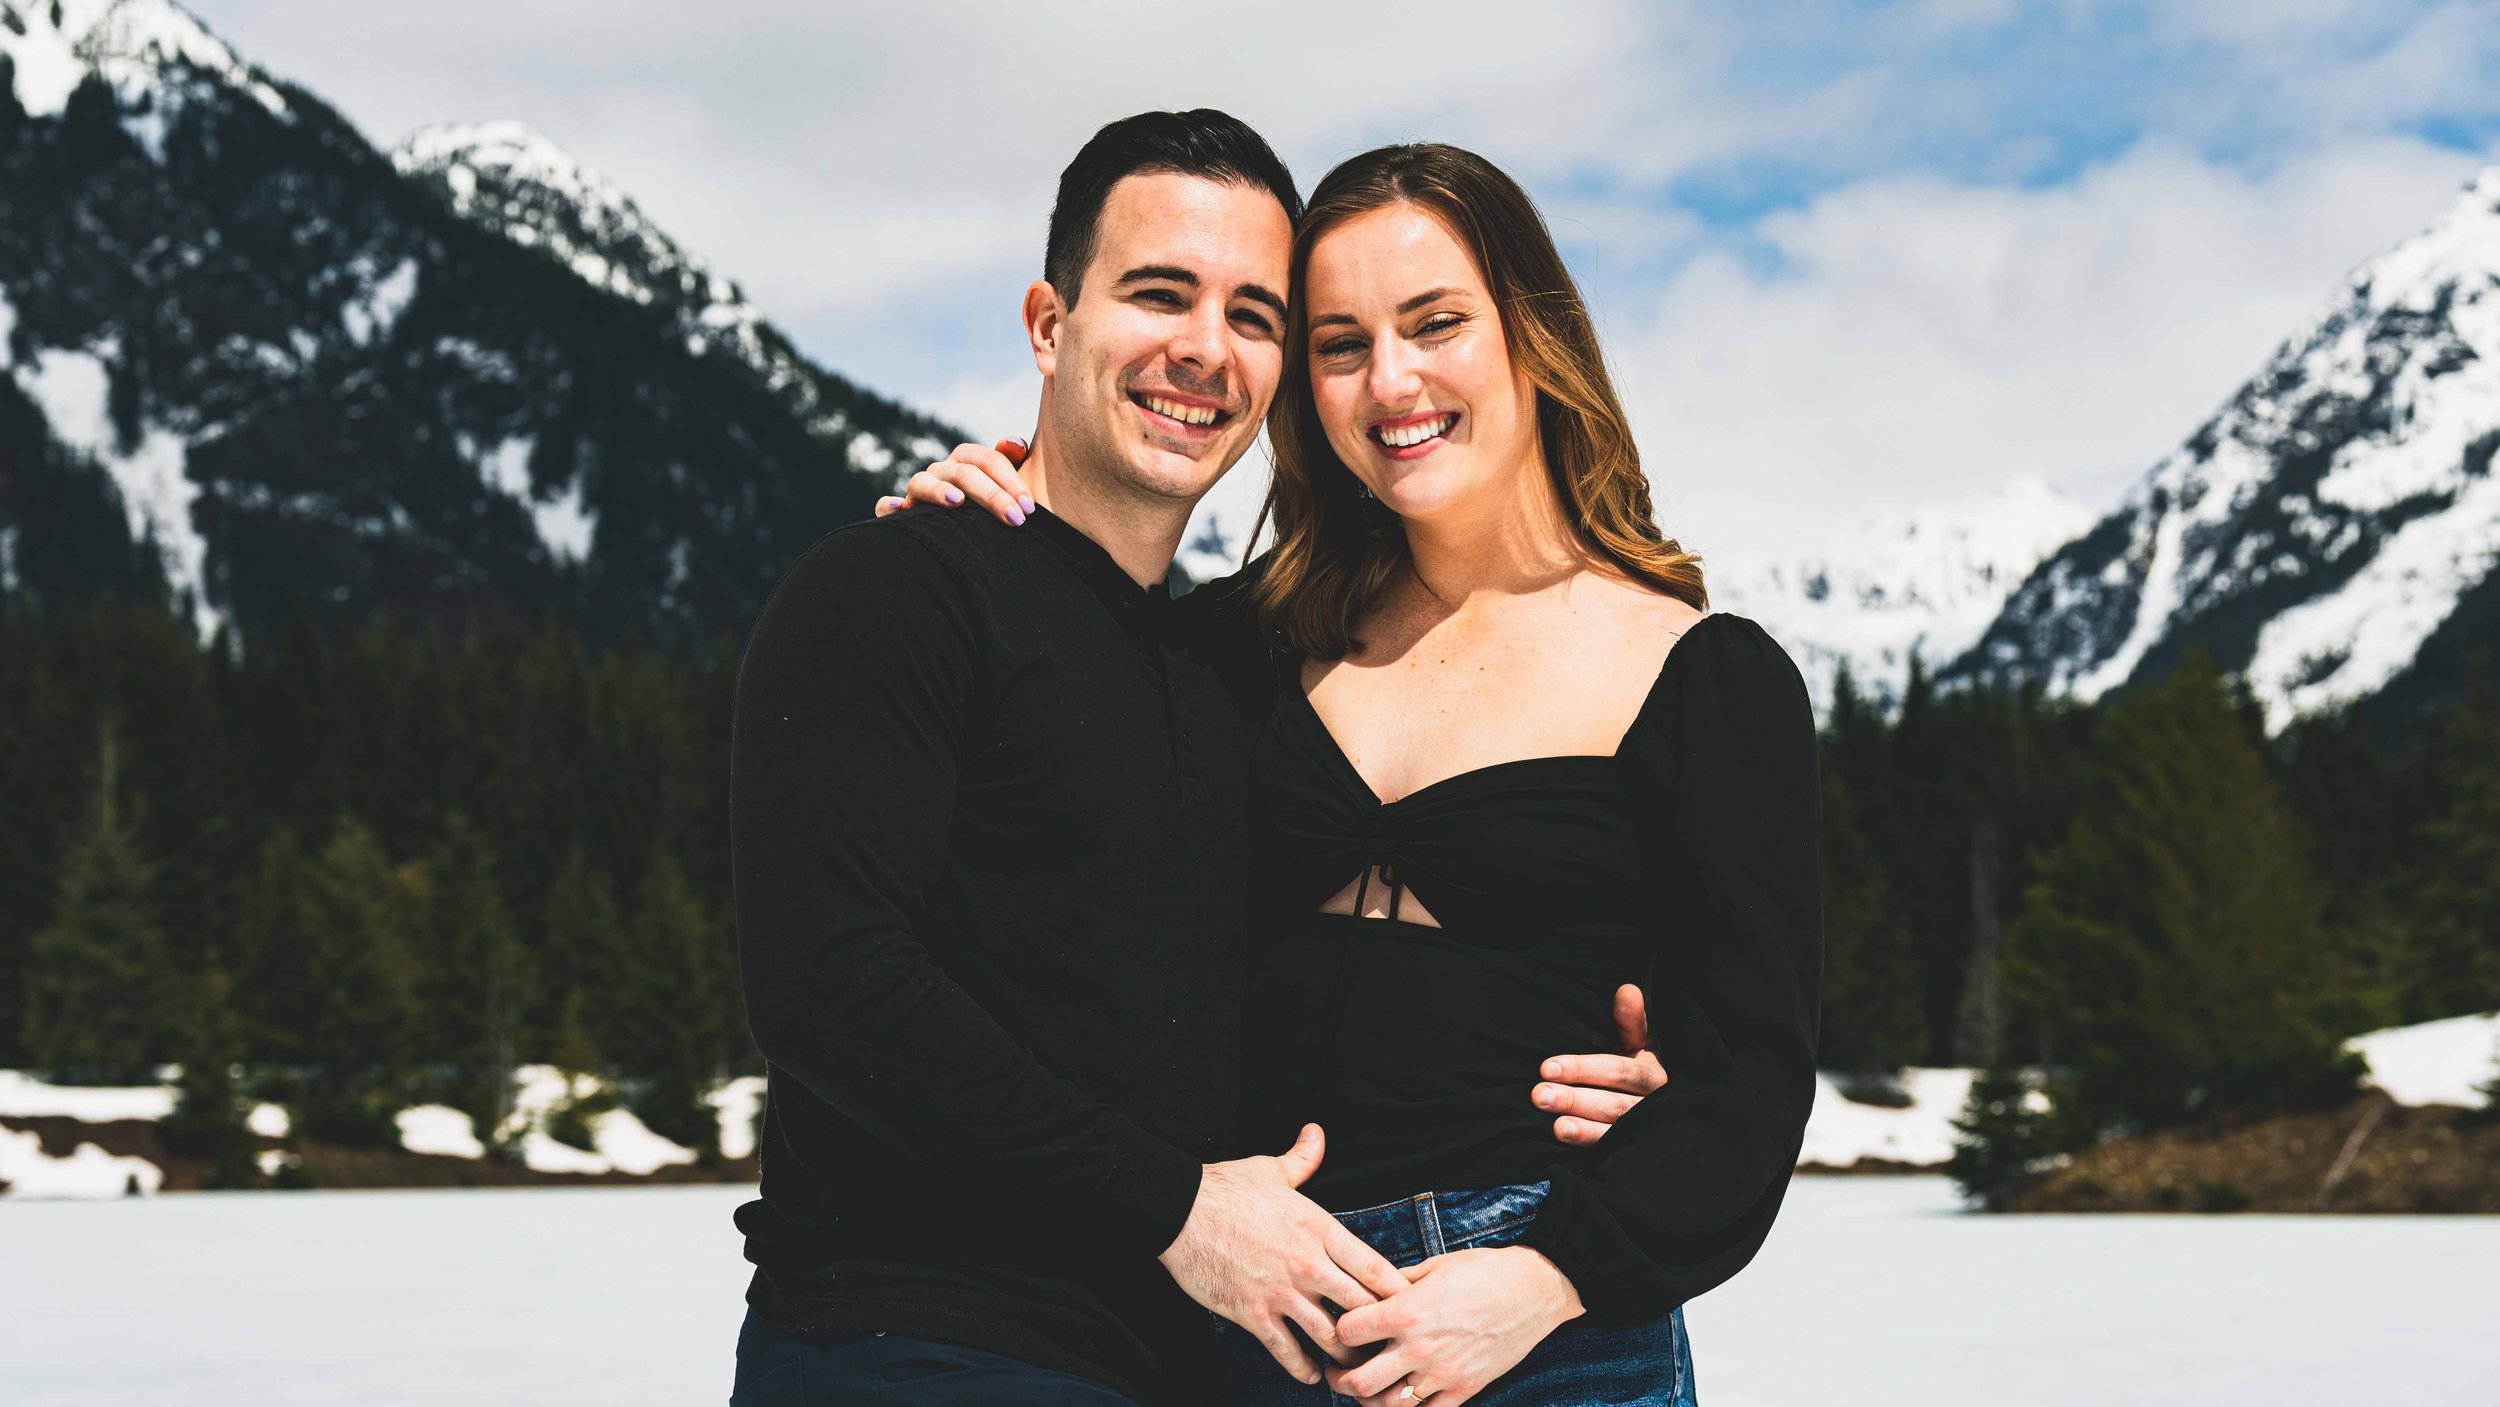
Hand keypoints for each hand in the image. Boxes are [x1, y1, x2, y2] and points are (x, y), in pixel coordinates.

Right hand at [875, 438, 1033, 523]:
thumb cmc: (990, 507)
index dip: (1011, 481)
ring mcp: (919, 490)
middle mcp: (941, 471)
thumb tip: (1015, 443)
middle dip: (992, 495)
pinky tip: (900, 510)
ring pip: (923, 482)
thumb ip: (1012, 462)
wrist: (963, 533)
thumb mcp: (1005, 484)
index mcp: (967, 460)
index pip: (988, 459)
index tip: (1029, 507)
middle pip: (963, 473)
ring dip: (939, 491)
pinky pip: (885, 507)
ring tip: (958, 502)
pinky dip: (889, 506)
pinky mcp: (901, 513)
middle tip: (1016, 519)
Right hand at [1159, 1124, 1412, 1385]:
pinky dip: (1301, 1368)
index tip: (1408, 1304)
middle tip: (1386, 1342)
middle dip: (1378, 1329)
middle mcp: (1308, 1263)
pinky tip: (1310, 1374)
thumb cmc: (1226, 1188)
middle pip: (1362, 1307)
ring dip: (1345, 1354)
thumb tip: (1316, 1133)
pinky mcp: (1253, 1312)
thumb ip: (1303, 1158)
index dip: (1397, 1291)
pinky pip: (1286, 1350)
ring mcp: (1281, 1291)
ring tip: (1353, 1365)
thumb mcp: (1272, 1169)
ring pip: (1329, 1336)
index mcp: (1320, 1229)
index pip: (1374, 1267)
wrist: (1179, 1209)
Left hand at [1328, 1245, 1582, 1405]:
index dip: (1338, 1330)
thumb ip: (1396, 1282)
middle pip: (1358, 1383)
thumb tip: (1369, 1288)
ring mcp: (1443, 1374)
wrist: (1535, 1290)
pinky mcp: (1465, 1390)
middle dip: (1340, 1379)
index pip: (1347, 1333)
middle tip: (1339, 1370)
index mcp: (1408, 1312)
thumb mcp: (1434, 1265)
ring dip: (1370, 1400)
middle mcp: (1420, 1348)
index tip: (1342, 1328)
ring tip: (1368, 1387)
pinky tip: (1404, 1395)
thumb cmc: (1485, 1271)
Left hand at [1535, 982, 1666, 1145]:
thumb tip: (1627, 989)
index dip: (1583, 1069)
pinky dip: (1590, 1146)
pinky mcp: (1632, 1150)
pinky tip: (1565, 1142)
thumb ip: (1631, 1020)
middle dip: (1576, 1099)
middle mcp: (1653, 1105)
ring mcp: (1644, 1131)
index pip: (1619, 1071)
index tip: (1547, 1067)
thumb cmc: (1641, 1066)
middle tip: (1539, 1095)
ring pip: (1614, 1130)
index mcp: (1653, 1073)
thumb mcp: (1641, 1042)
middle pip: (1614, 1104)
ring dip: (1583, 1129)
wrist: (1665, 1110)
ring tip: (1555, 1127)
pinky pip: (1612, 1151)